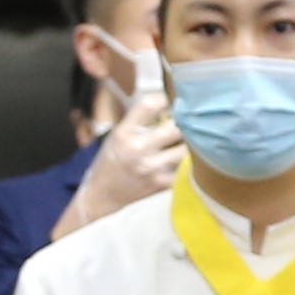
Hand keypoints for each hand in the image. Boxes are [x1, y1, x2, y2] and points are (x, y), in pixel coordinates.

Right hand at [54, 98, 181, 237]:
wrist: (103, 194)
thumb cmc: (112, 160)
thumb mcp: (118, 134)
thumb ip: (140, 120)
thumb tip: (169, 101)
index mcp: (125, 132)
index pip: (150, 104)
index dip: (164, 99)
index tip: (169, 102)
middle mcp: (138, 149)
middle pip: (176, 126)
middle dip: (183, 122)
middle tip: (187, 121)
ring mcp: (152, 168)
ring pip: (187, 148)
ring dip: (191, 142)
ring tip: (190, 139)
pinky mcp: (162, 184)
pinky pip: (187, 168)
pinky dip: (190, 161)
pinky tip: (189, 158)